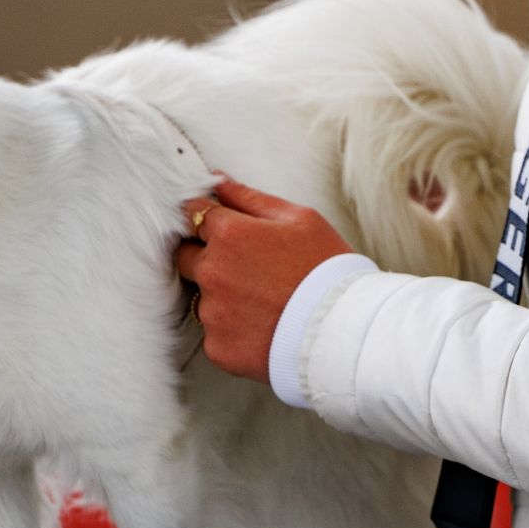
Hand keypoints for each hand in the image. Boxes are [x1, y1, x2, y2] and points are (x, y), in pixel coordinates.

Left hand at [176, 179, 352, 384]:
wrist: (343, 332)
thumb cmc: (327, 270)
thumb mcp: (299, 219)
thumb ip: (250, 198)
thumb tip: (217, 179)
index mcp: (229, 235)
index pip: (190, 214)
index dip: (205, 219)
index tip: (222, 230)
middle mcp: (212, 272)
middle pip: (185, 257)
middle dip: (206, 258)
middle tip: (247, 270)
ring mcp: (213, 313)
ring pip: (202, 299)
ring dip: (222, 298)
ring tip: (262, 303)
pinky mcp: (218, 348)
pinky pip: (215, 334)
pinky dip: (233, 332)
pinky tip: (262, 328)